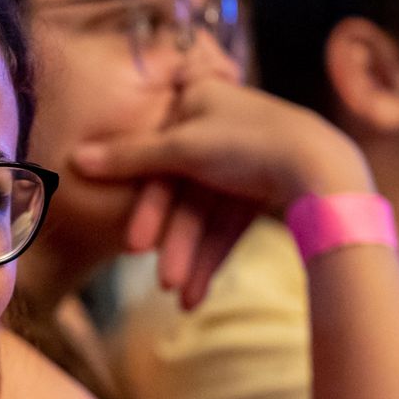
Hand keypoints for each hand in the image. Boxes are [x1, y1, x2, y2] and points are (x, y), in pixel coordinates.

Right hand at [70, 64, 373, 308]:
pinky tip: (199, 291)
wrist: (324, 169)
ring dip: (192, 256)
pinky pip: (229, 224)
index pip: (158, 157)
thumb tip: (74, 159)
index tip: (133, 243)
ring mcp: (244, 158)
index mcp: (199, 101)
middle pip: (183, 192)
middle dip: (174, 240)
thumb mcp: (182, 148)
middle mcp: (219, 127)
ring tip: (181, 297)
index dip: (146, 204)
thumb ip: (127, 158)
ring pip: (206, 214)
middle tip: (161, 281)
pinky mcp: (264, 187)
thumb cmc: (248, 144)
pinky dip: (214, 255)